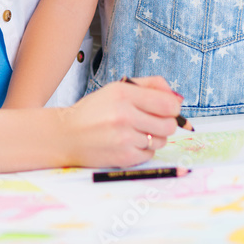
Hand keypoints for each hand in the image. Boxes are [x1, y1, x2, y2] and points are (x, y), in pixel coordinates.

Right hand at [59, 76, 181, 167]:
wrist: (65, 135)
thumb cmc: (94, 111)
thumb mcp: (117, 89)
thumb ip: (149, 86)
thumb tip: (178, 98)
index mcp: (123, 93)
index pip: (168, 104)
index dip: (173, 108)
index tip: (167, 109)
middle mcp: (124, 115)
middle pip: (169, 125)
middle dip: (165, 124)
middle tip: (151, 121)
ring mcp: (124, 138)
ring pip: (160, 141)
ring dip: (153, 137)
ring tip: (135, 132)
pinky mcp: (123, 157)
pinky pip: (149, 154)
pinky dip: (142, 150)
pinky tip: (127, 143)